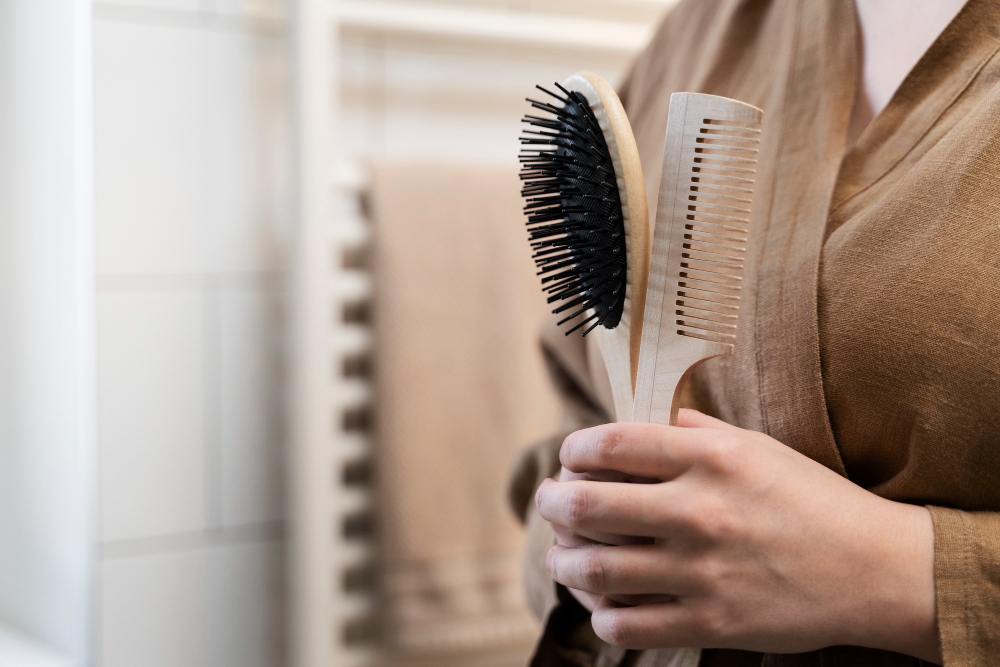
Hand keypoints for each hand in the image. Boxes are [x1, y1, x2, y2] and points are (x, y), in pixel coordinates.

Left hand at [534, 409, 940, 662]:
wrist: (878, 571)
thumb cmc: (816, 501)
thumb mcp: (762, 448)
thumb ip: (702, 430)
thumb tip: (656, 420)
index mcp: (713, 458)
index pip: (612, 444)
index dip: (575, 448)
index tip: (569, 455)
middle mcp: (700, 511)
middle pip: (588, 504)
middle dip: (552, 501)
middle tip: (547, 501)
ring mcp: (703, 571)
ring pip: (596, 567)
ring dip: (564, 560)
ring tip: (561, 554)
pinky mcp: (711, 622)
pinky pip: (628, 624)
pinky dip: (601, 614)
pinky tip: (601, 602)